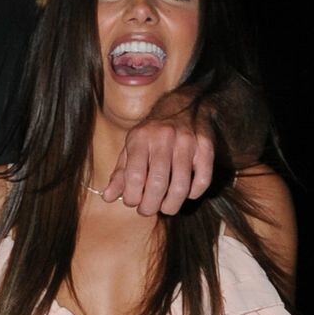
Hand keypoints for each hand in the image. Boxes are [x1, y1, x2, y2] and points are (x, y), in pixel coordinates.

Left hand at [102, 96, 214, 215]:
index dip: (132, 197)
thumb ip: (120, 174)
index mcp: (141, 138)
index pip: (134, 177)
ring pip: (181, 187)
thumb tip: (108, 197)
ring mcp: (187, 142)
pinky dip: (193, 194)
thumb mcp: (131, 148)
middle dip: (151, 206)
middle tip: (148, 209)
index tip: (133, 202)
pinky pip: (203, 180)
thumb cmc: (152, 134)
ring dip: (171, 205)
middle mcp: (164, 138)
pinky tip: (186, 194)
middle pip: (158, 185)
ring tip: (166, 206)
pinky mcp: (205, 147)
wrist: (182, 105)